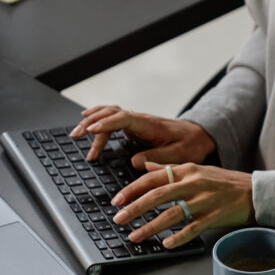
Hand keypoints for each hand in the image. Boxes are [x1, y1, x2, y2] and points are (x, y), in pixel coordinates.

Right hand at [69, 105, 215, 164]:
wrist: (198, 135)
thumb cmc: (190, 145)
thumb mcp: (178, 155)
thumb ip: (157, 158)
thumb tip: (135, 162)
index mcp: (150, 125)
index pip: (123, 118)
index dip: (106, 123)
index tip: (90, 130)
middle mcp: (141, 119)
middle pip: (111, 113)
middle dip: (92, 122)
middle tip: (76, 135)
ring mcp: (137, 121)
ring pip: (110, 113)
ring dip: (92, 120)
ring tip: (76, 134)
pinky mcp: (134, 125)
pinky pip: (113, 118)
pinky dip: (99, 118)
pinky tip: (87, 122)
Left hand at [111, 161, 253, 249]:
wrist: (254, 191)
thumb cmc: (225, 182)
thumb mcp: (197, 169)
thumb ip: (171, 168)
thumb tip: (146, 166)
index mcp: (187, 170)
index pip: (153, 178)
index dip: (132, 189)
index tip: (117, 200)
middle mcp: (193, 183)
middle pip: (157, 195)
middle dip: (134, 208)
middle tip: (118, 219)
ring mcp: (204, 200)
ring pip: (171, 214)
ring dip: (150, 227)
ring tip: (135, 236)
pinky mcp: (214, 216)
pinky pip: (192, 228)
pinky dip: (177, 238)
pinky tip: (165, 245)